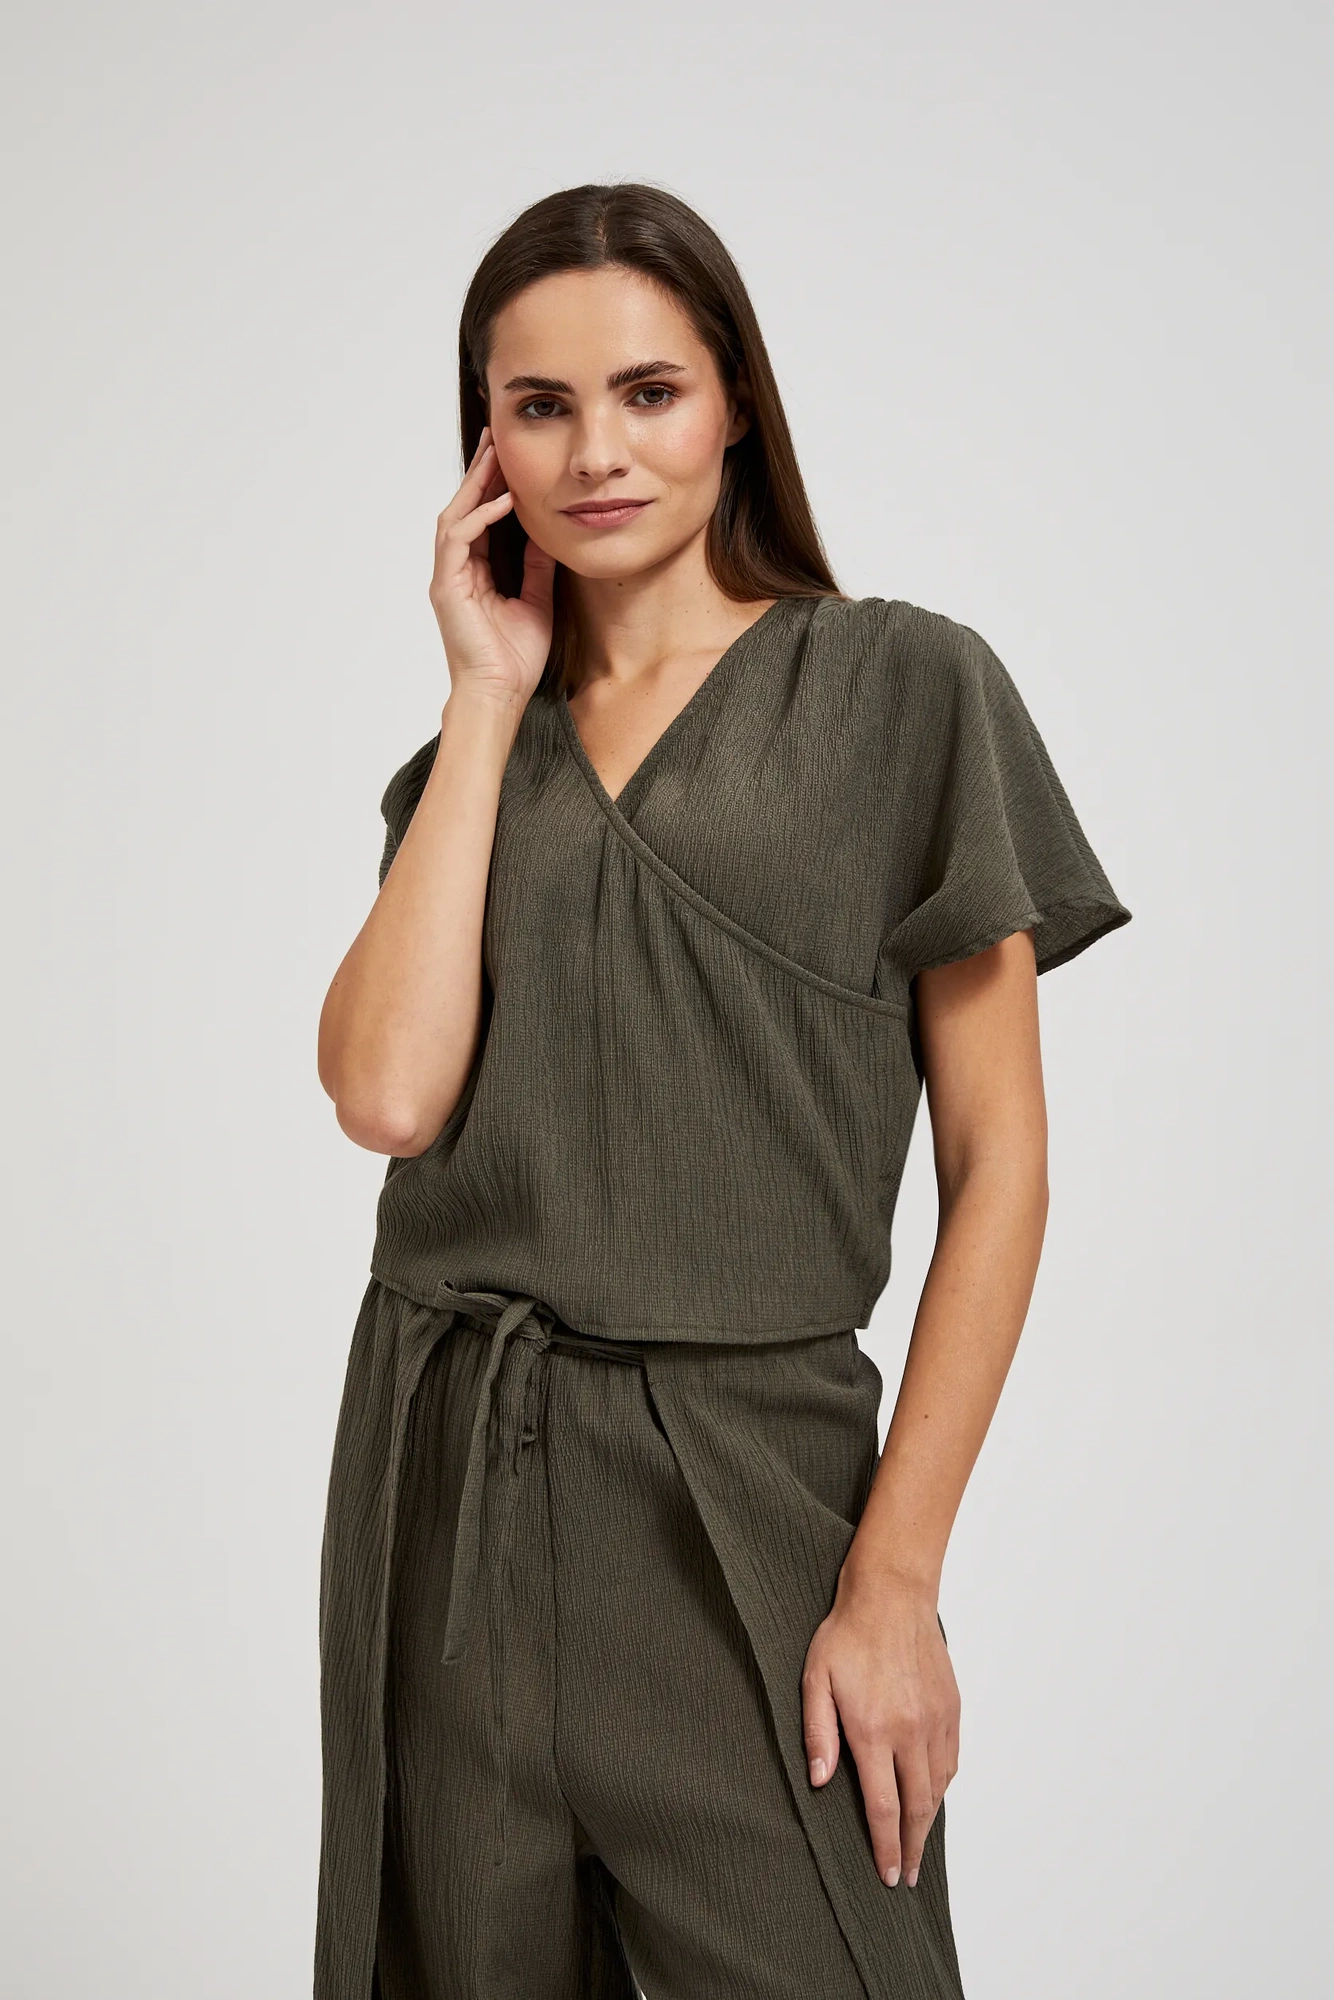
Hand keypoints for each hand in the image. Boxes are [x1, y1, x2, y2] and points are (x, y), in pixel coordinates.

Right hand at [429, 426, 555, 707]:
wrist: (500, 695)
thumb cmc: (515, 659)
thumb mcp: (537, 601)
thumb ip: (537, 566)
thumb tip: (547, 533)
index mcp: (474, 573)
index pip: (480, 518)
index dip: (492, 487)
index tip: (510, 459)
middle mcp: (456, 570)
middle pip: (462, 508)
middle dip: (478, 473)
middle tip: (494, 438)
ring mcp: (448, 577)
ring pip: (454, 515)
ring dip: (474, 485)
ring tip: (495, 457)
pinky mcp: (446, 586)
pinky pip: (458, 539)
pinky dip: (479, 517)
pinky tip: (503, 501)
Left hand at [801, 1569, 958, 1888]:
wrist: (892, 1595)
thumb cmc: (847, 1634)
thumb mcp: (815, 1680)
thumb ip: (819, 1733)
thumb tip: (819, 1782)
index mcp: (874, 1730)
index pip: (883, 1806)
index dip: (886, 1846)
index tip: (889, 1875)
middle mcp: (911, 1732)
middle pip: (917, 1807)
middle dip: (912, 1847)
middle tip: (909, 1875)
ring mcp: (936, 1720)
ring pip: (938, 1787)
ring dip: (930, 1822)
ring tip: (919, 1844)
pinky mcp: (951, 1707)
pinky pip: (951, 1760)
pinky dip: (943, 1786)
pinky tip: (933, 1796)